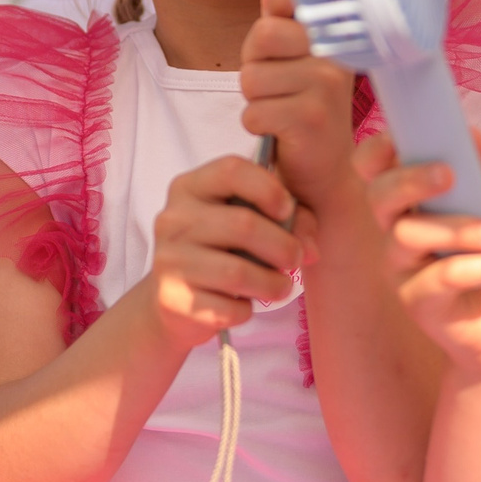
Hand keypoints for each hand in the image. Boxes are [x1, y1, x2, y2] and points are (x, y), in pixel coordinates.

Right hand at [146, 155, 305, 347]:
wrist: (172, 300)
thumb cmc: (219, 251)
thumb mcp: (246, 221)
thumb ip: (287, 219)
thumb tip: (311, 249)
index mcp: (190, 188)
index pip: (231, 170)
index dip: (268, 188)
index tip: (287, 209)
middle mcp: (173, 219)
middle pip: (243, 224)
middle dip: (282, 245)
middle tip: (296, 258)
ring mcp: (169, 260)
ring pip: (236, 272)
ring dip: (272, 283)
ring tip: (281, 286)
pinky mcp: (173, 299)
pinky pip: (225, 308)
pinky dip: (245, 310)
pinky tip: (245, 305)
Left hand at [240, 0, 362, 225]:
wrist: (324, 176)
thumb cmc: (303, 111)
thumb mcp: (293, 58)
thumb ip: (283, 14)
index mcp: (334, 34)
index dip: (274, 21)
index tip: (286, 49)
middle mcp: (335, 55)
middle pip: (262, 35)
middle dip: (255, 66)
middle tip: (278, 88)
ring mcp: (326, 85)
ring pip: (252, 77)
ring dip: (255, 100)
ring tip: (282, 111)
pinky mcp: (310, 117)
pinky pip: (253, 110)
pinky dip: (258, 125)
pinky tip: (283, 133)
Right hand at [361, 135, 480, 382]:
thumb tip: (468, 131)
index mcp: (412, 207)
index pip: (375, 172)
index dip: (378, 150)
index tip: (401, 137)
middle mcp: (396, 235)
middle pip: (379, 197)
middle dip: (410, 180)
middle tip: (449, 173)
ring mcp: (401, 271)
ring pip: (407, 235)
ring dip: (457, 228)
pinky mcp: (416, 303)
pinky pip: (440, 276)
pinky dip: (478, 264)